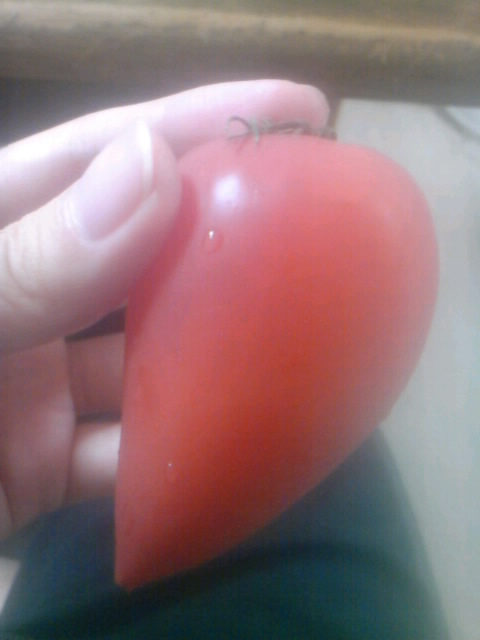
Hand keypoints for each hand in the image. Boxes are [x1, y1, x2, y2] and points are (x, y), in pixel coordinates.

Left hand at [0, 80, 328, 538]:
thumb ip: (31, 257)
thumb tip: (154, 167)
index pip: (104, 158)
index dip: (200, 123)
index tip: (299, 112)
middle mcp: (20, 299)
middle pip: (144, 256)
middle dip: (228, 234)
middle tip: (317, 222)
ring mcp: (34, 386)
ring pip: (148, 361)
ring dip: (217, 355)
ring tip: (302, 332)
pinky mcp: (42, 466)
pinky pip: (129, 453)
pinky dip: (177, 454)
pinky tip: (237, 443)